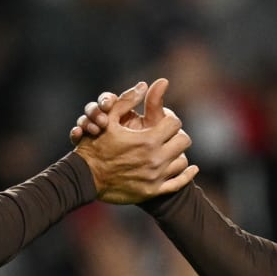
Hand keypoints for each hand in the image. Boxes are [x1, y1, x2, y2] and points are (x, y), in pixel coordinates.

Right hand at [73, 78, 196, 203]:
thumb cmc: (95, 146)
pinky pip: (179, 183)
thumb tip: (144, 84)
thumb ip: (126, 100)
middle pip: (183, 141)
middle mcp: (155, 159)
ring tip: (168, 150)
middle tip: (166, 135)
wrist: (85, 178)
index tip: (161, 121)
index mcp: (147, 140)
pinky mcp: (153, 191)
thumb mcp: (108, 119)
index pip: (174, 123)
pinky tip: (191, 168)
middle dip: (175, 135)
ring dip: (177, 153)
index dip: (168, 119)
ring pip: (182, 161)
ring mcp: (155, 177)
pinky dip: (187, 175)